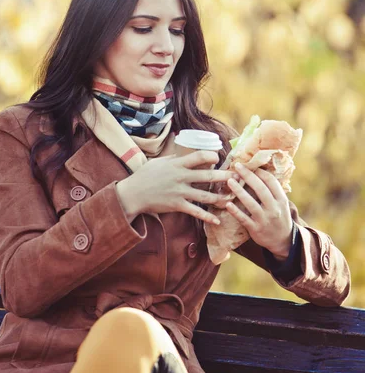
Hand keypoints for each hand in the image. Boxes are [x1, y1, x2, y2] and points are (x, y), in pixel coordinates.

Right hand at [116, 150, 232, 225]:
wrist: (133, 194)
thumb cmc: (145, 175)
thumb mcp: (160, 162)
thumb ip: (175, 158)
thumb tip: (185, 152)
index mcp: (178, 164)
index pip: (199, 156)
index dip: (212, 156)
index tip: (219, 158)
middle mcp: (181, 177)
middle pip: (208, 176)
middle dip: (225, 176)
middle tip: (238, 176)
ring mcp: (180, 192)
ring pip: (206, 196)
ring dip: (221, 197)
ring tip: (233, 197)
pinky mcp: (178, 205)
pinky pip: (196, 212)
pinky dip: (207, 217)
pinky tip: (217, 220)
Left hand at [225, 163, 292, 258]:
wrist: (283, 241)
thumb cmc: (279, 217)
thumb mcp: (281, 204)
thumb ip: (272, 191)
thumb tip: (259, 172)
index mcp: (281, 200)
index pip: (271, 182)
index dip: (260, 172)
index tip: (250, 165)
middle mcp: (274, 208)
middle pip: (261, 189)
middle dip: (248, 176)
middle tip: (237, 166)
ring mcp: (264, 219)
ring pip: (251, 203)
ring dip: (239, 191)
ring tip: (230, 180)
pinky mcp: (255, 229)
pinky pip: (244, 219)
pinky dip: (236, 211)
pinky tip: (228, 204)